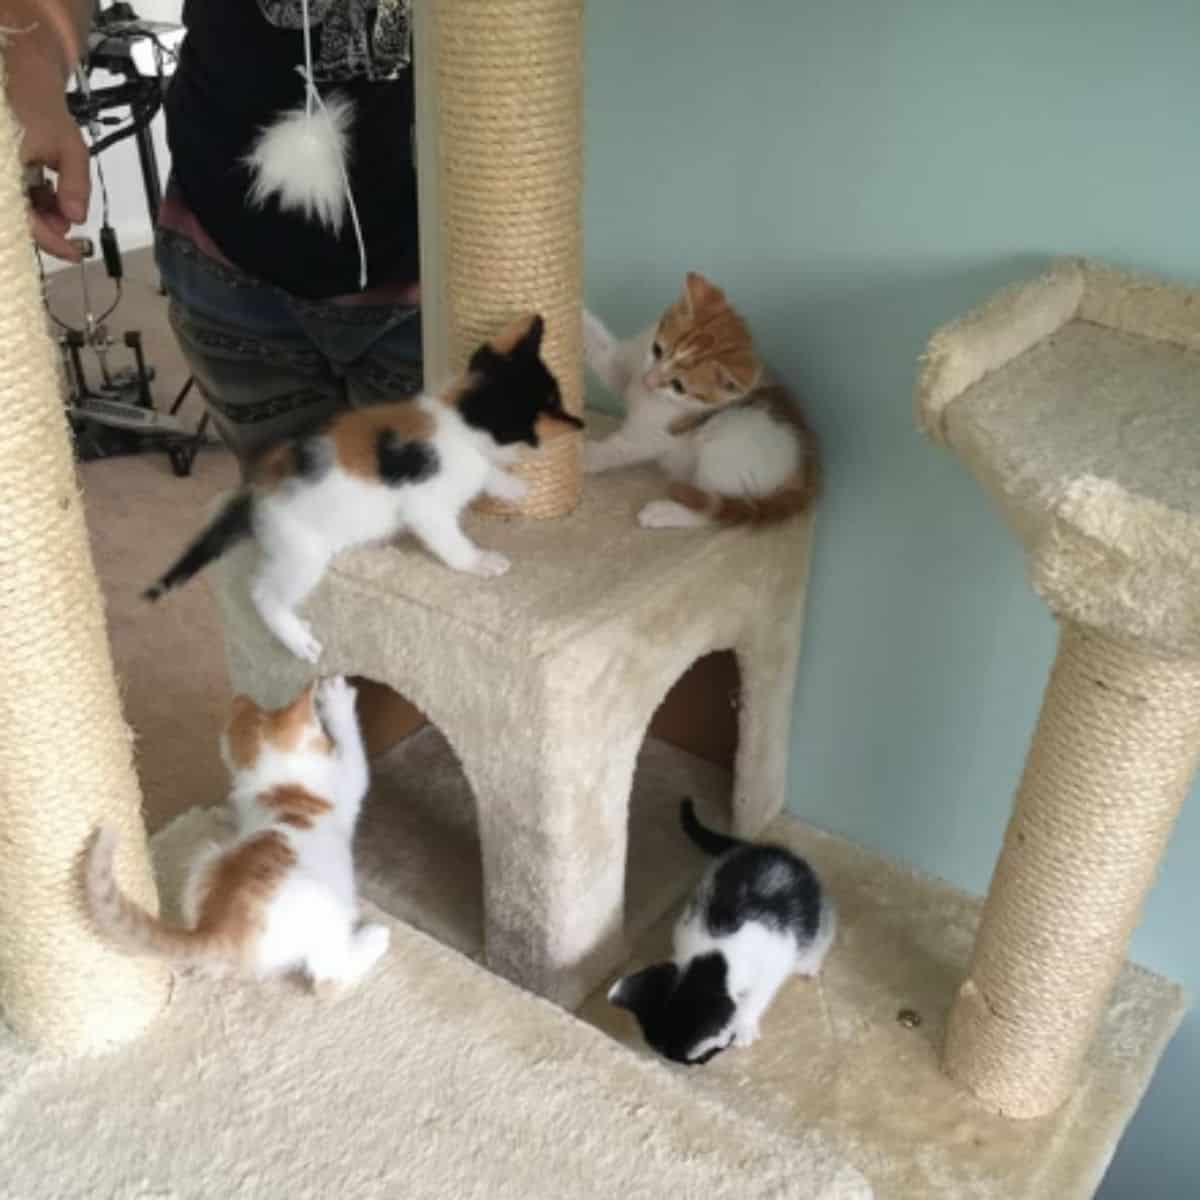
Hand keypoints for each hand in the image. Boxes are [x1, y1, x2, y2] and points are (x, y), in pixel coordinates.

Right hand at [3, 10, 89, 259]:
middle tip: (67, 224)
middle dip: (43, 226)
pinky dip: (26, 199)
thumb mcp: (71, 149)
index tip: (75, 252)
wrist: (19, 74)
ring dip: (36, 213)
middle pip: (14, 217)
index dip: (49, 241)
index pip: (24, 220)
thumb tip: (76, 219)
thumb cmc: (44, 110)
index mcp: (3, 166)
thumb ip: (76, 186)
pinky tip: (45, 192)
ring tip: (59, 203)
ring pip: (11, 207)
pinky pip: (7, 192)